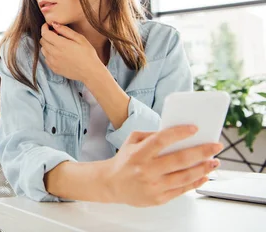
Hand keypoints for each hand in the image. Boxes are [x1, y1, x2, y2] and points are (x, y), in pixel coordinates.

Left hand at [40, 23, 100, 81]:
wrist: (90, 72)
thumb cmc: (88, 54)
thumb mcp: (80, 39)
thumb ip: (65, 30)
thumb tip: (54, 24)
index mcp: (61, 45)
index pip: (45, 33)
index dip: (44, 27)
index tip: (48, 26)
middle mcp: (54, 54)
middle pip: (42, 41)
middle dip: (46, 35)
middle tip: (56, 34)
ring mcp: (53, 62)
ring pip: (43, 50)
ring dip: (47, 45)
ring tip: (58, 45)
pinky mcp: (54, 69)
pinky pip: (46, 59)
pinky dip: (49, 54)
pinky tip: (59, 54)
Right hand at [104, 125, 222, 206]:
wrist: (111, 184)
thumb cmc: (125, 160)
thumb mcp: (132, 141)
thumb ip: (152, 134)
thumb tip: (177, 134)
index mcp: (138, 153)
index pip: (161, 140)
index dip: (179, 133)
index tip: (194, 129)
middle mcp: (146, 170)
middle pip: (179, 160)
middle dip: (201, 152)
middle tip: (215, 146)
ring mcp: (153, 186)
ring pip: (184, 176)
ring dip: (203, 168)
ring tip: (214, 162)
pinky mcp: (158, 198)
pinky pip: (182, 190)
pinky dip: (196, 182)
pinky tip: (204, 175)